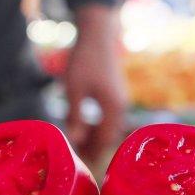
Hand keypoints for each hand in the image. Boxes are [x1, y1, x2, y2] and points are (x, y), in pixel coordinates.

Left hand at [64, 4, 127, 160]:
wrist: (98, 35)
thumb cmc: (84, 60)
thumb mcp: (74, 90)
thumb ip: (75, 116)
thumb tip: (74, 141)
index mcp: (113, 108)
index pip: (104, 139)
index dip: (92, 151)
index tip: (78, 160)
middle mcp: (121, 107)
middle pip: (109, 136)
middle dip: (94, 147)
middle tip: (78, 155)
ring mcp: (120, 100)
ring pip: (110, 127)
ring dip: (96, 135)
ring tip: (80, 141)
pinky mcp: (116, 94)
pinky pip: (110, 117)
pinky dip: (99, 124)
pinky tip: (86, 124)